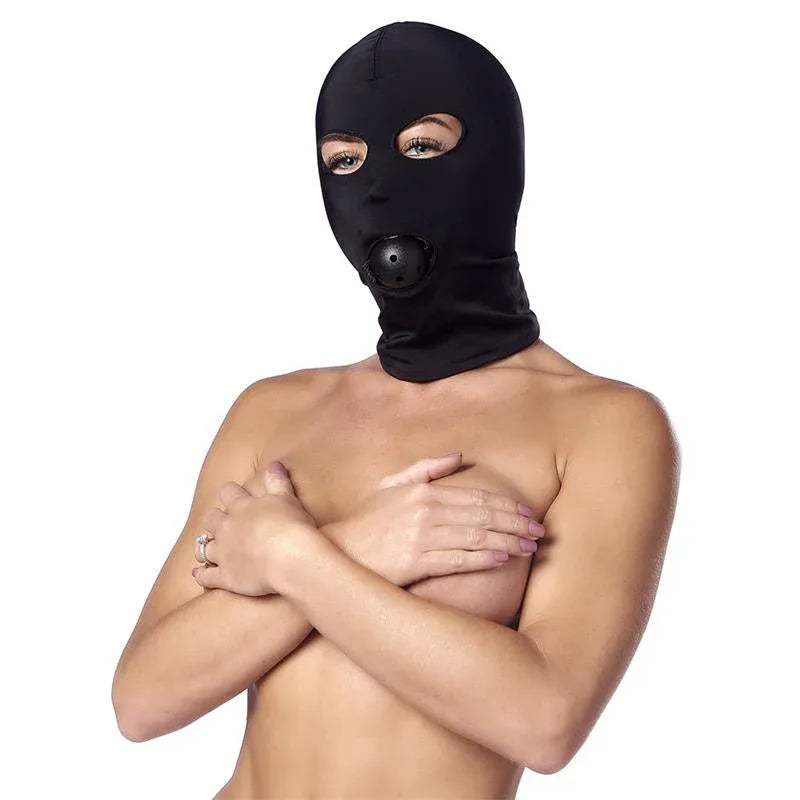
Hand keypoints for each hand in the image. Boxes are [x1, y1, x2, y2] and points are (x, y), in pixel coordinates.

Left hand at [191, 460, 319, 595]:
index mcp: (242, 507)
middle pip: (210, 518)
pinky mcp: (225, 576)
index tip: (233, 495)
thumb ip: (278, 481)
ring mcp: (223, 553)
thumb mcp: (287, 498)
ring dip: (204, 546)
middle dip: (214, 519)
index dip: (230, 493)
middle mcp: (227, 528)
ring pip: (203, 547)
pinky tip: (198, 573)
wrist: (291, 558)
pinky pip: (205, 576)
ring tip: (207, 547)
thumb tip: (274, 463)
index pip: (228, 492)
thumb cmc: (292, 527)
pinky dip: (200, 574)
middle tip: (221, 522)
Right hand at [325, 452, 545, 586]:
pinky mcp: (416, 563)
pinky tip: (504, 558)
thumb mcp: (390, 485)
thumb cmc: (366, 521)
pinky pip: (460, 560)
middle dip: (516, 523)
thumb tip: (457, 456)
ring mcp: (421, 538)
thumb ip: (425, 469)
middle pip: (483, 516)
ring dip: (509, 540)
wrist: (336, 553)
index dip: (507, 505)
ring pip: (477, 537)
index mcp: (423, 492)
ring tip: (530, 546)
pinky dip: (485, 558)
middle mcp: (425, 511)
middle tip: (540, 531)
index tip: (527, 513)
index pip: (476, 497)